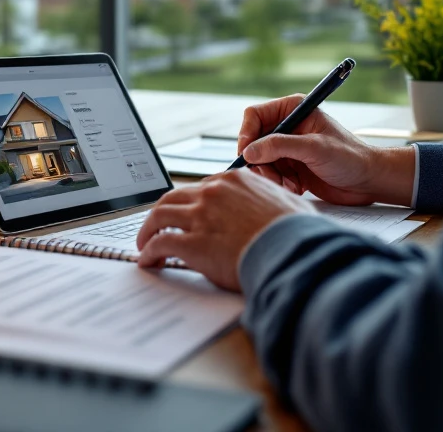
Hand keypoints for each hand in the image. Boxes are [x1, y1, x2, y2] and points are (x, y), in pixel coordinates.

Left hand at [136, 169, 315, 290]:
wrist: (295, 252)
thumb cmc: (298, 234)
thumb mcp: (287, 203)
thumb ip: (269, 200)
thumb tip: (273, 209)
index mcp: (234, 180)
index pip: (201, 188)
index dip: (190, 204)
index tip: (186, 216)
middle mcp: (213, 193)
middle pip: (173, 197)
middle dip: (161, 213)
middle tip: (155, 227)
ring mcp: (200, 216)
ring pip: (158, 216)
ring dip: (147, 230)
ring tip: (145, 244)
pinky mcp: (192, 242)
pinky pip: (160, 243)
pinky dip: (149, 252)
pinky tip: (149, 261)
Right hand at [238, 95, 415, 206]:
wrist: (368, 182)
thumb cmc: (349, 157)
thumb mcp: (314, 148)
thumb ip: (280, 146)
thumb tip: (249, 151)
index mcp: (293, 110)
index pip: (255, 115)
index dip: (247, 133)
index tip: (247, 154)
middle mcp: (287, 126)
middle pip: (253, 141)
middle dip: (260, 161)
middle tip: (271, 177)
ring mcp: (287, 147)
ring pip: (259, 160)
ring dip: (270, 175)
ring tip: (289, 185)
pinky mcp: (290, 166)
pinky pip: (269, 174)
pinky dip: (279, 183)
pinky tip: (297, 188)